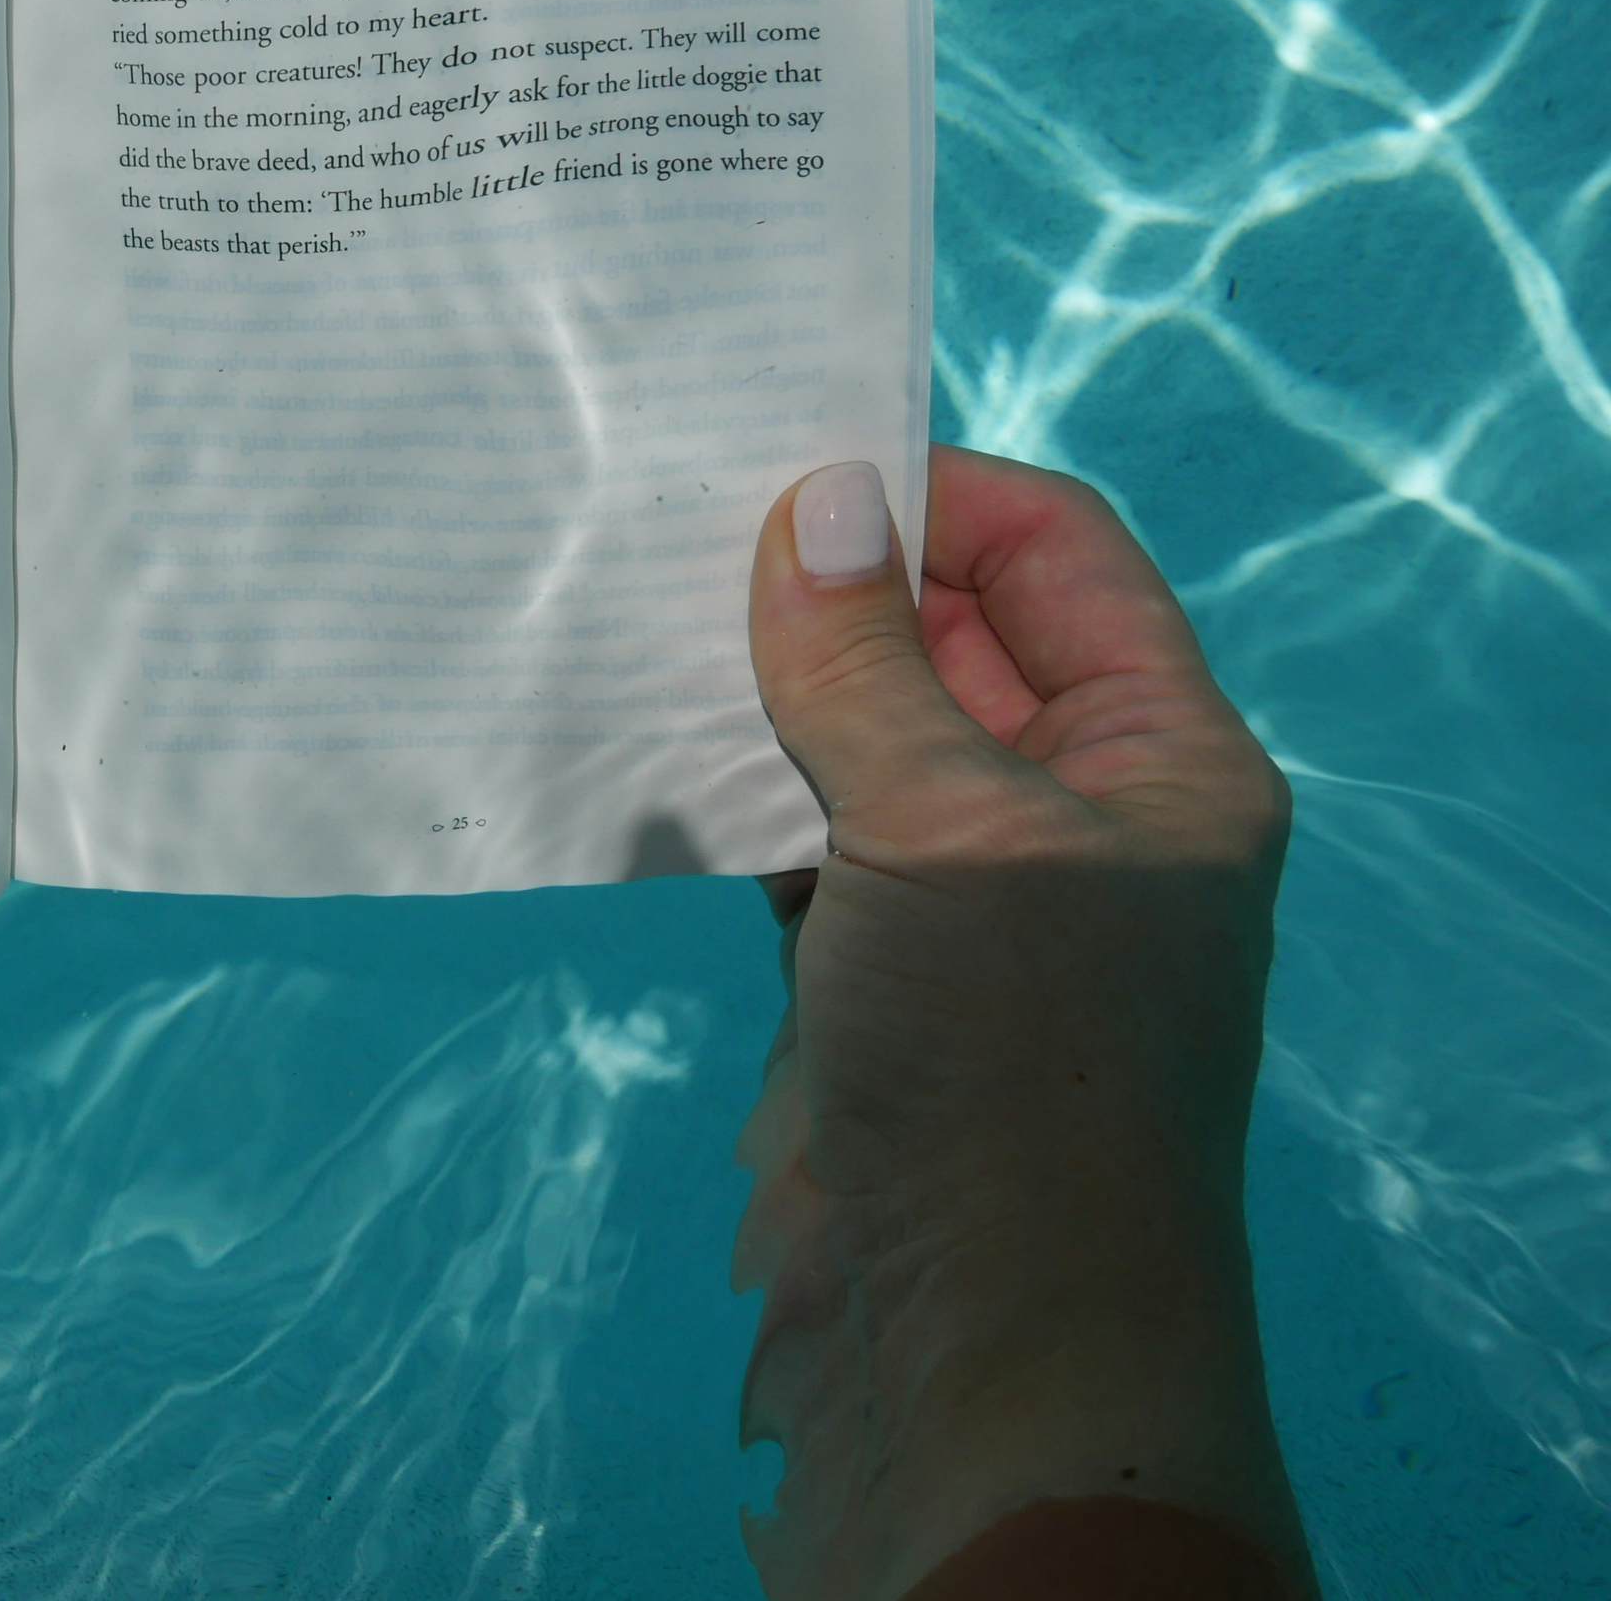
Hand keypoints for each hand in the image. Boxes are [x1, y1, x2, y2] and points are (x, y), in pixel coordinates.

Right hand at [733, 449, 1310, 1598]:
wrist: (970, 1343)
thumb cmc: (1008, 1063)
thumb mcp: (954, 833)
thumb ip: (870, 665)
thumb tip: (816, 499)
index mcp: (1160, 758)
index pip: (1060, 557)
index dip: (940, 491)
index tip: (784, 447)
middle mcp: (1074, 810)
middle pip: (953, 635)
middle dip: (833, 573)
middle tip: (673, 506)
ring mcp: (966, 897)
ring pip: (861, 733)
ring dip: (764, 677)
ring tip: (629, 599)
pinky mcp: (866, 970)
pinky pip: (796, 830)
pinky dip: (726, 783)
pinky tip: (632, 736)